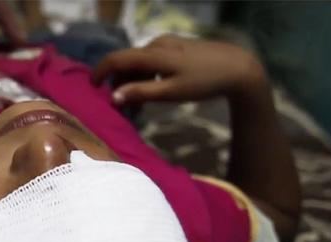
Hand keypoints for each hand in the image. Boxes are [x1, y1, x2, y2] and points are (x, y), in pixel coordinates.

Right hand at [91, 35, 266, 104]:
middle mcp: (157, 44)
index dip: (101, 72)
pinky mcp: (177, 48)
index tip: (91, 88)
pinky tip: (153, 91)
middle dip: (119, 83)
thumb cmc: (204, 82)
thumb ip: (141, 93)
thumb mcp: (171, 92)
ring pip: (140, 62)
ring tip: (137, 106)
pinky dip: (145, 76)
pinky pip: (152, 61)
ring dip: (133, 81)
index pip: (117, 58)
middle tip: (120, 108)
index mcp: (153, 53)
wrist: (238, 68)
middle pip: (128, 62)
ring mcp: (168, 44)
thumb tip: (113, 97)